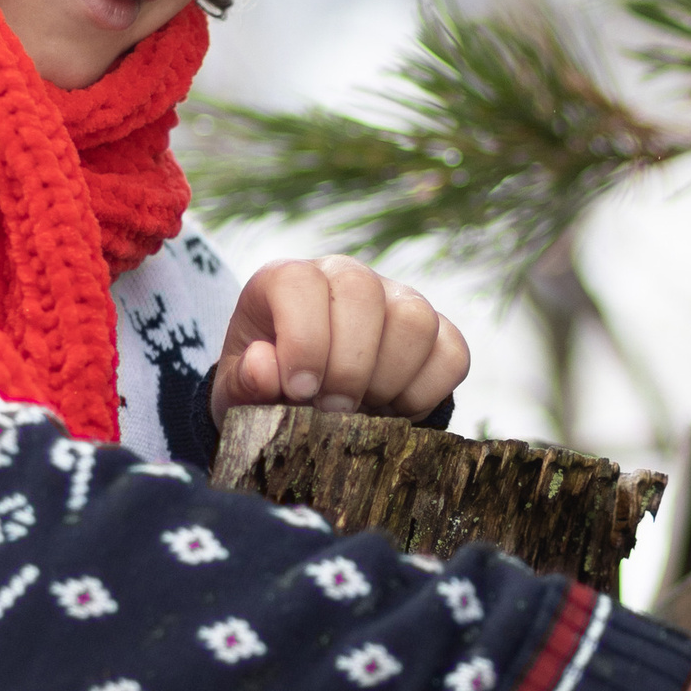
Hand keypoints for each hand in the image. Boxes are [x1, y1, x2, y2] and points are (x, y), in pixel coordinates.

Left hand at [210, 257, 470, 424]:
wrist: (311, 408)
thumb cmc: (268, 393)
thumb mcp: (238, 396)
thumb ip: (245, 383)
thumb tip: (264, 366)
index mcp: (287, 281)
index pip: (301, 283)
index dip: (304, 340)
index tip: (299, 391)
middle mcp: (345, 278)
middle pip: (363, 293)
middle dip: (349, 365)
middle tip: (333, 410)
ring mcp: (396, 300)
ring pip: (415, 320)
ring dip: (389, 379)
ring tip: (362, 412)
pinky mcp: (438, 332)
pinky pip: (452, 354)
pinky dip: (425, 393)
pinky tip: (393, 412)